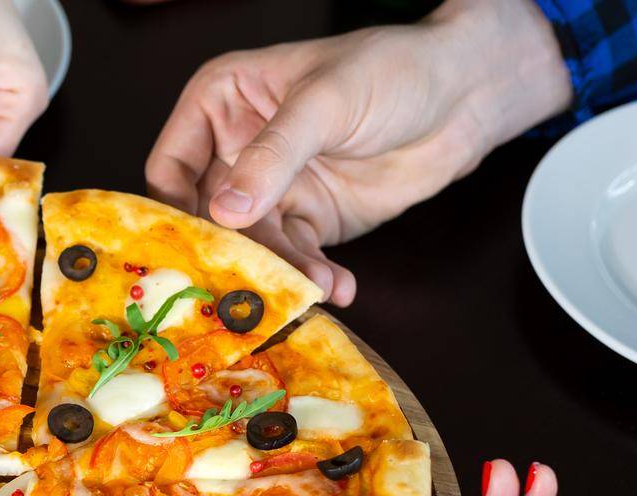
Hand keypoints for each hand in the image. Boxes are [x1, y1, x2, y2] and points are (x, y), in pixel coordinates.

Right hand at [145, 0, 572, 303]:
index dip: (173, 209)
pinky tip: (337, 286)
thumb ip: (273, 155)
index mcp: (220, 103)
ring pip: (252, 247)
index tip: (195, 247)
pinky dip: (313, 278)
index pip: (170, 166)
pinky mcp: (309, 222)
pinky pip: (293, 260)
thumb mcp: (325, 102)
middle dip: (232, 254)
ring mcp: (271, 191)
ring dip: (280, 273)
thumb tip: (226, 210)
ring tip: (317, 285)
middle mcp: (234, 150)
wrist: (465, 95)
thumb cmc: (393, 69)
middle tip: (251, 286)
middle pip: (207, 219)